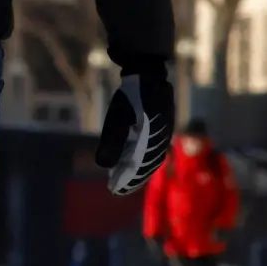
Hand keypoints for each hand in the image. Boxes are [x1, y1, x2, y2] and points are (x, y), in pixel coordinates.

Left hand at [93, 59, 175, 195]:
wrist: (150, 76)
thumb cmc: (132, 97)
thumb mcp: (118, 118)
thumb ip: (111, 142)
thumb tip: (102, 165)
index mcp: (148, 143)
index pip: (135, 168)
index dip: (125, 180)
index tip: (114, 189)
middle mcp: (158, 143)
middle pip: (145, 168)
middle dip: (132, 180)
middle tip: (118, 189)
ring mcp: (163, 137)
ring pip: (151, 161)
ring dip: (140, 173)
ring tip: (128, 180)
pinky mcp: (164, 131)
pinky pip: (155, 152)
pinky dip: (146, 162)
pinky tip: (139, 162)